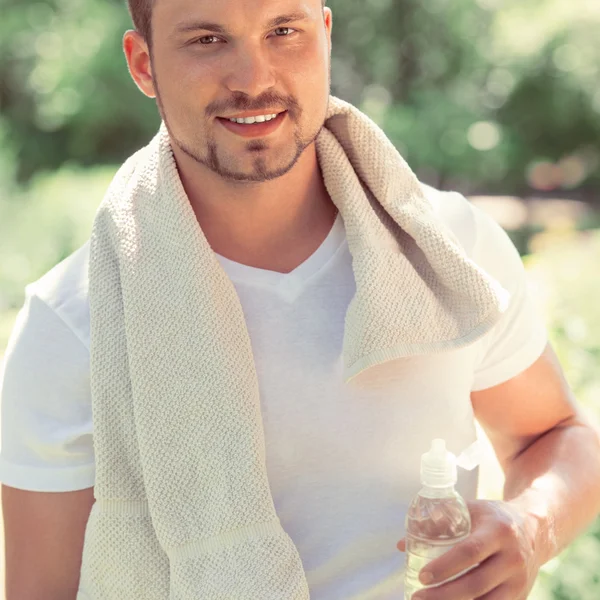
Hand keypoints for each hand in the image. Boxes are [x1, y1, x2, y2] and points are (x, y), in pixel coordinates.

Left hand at [396, 500, 542, 599]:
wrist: (535, 529)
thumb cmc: (493, 518)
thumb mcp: (472, 509)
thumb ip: (438, 522)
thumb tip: (401, 543)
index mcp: (498, 531)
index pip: (469, 552)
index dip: (445, 566)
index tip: (422, 576)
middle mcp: (513, 557)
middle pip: (475, 583)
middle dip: (444, 594)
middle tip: (418, 597)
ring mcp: (519, 580)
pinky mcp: (521, 596)